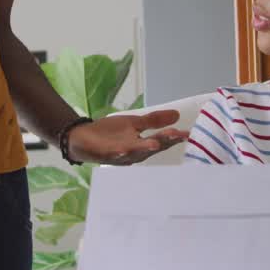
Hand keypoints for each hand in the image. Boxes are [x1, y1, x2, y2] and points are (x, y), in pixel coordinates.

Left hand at [65, 110, 188, 164]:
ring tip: (155, 143)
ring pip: (135, 153)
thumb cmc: (109, 133)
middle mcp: (135, 154)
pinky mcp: (105, 154)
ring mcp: (120, 156)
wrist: (82, 138)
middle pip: (151, 147)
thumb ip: (154, 120)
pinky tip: (124, 149)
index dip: (174, 137)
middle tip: (177, 135)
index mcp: (143, 145)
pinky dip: (119, 153)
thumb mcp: (134, 123)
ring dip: (144, 149)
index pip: (161, 141)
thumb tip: (177, 114)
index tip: (187, 133)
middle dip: (163, 142)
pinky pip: (114, 155)